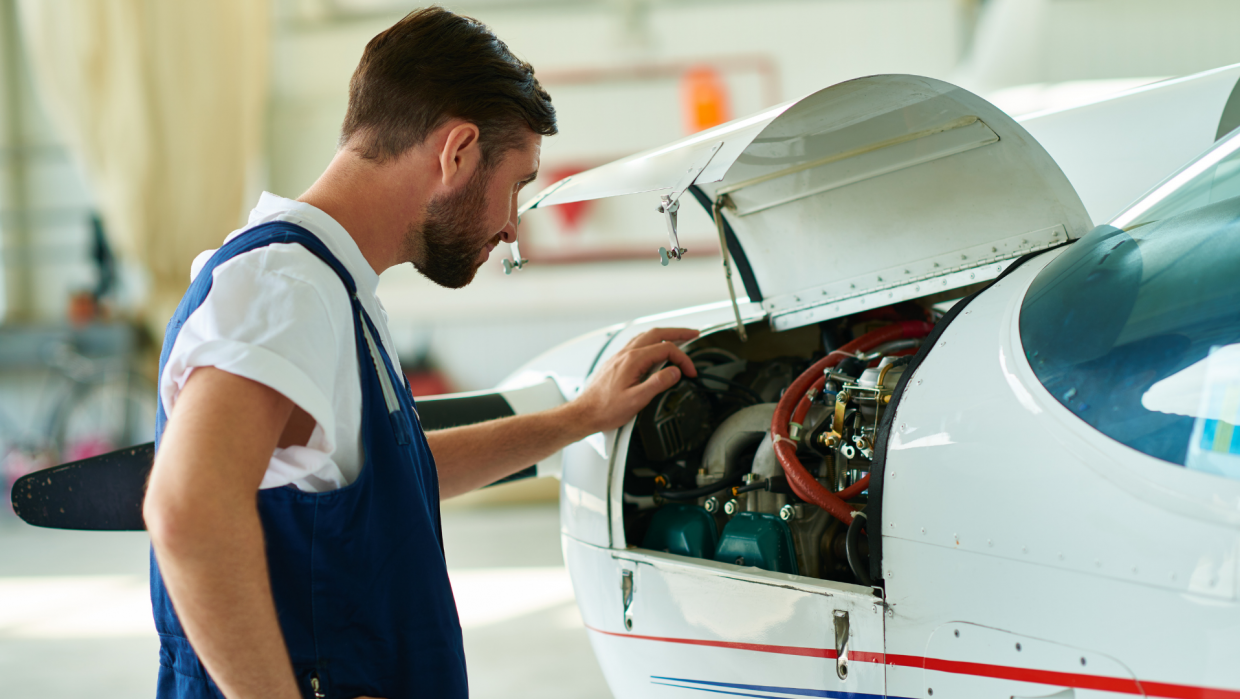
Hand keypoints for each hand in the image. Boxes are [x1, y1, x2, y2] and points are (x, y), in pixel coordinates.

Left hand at [569, 327, 698, 433]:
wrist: (585, 413)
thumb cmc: (606, 409)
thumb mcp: (637, 400)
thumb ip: (658, 384)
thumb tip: (674, 372)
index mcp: (633, 360)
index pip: (666, 349)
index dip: (683, 359)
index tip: (690, 371)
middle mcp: (626, 354)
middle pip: (657, 333)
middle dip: (678, 332)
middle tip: (693, 334)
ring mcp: (620, 356)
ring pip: (646, 336)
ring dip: (664, 335)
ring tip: (678, 337)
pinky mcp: (617, 362)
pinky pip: (637, 343)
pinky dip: (652, 341)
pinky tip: (654, 348)